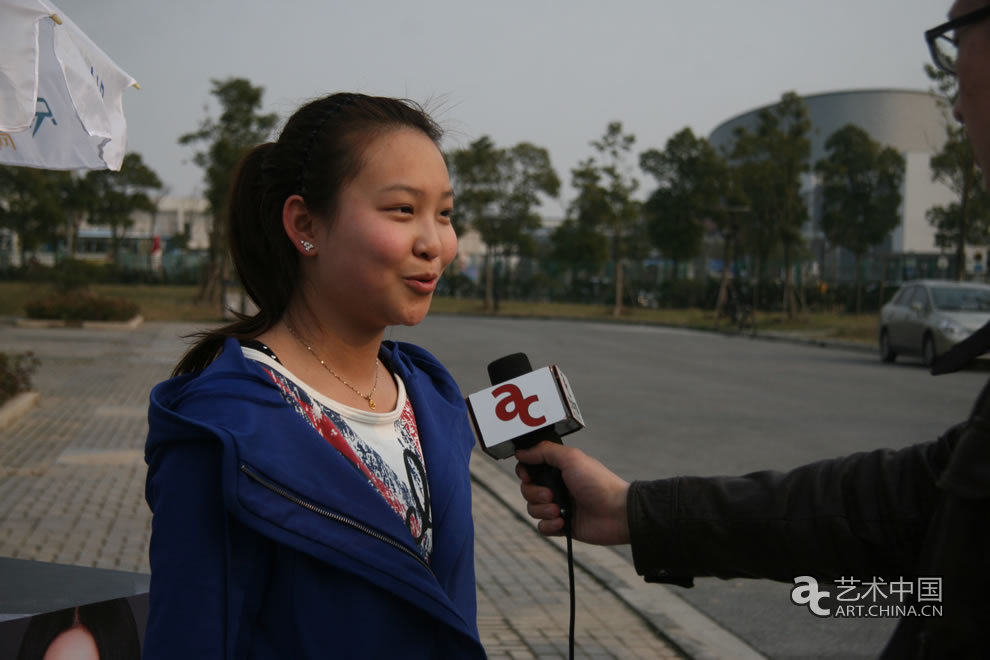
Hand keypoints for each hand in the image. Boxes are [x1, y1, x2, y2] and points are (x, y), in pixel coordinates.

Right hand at [515, 442, 629, 545]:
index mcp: (558, 469)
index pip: (529, 469)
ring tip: (559, 510)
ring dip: (543, 510)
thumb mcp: (571, 458)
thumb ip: (544, 451)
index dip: (524, 473)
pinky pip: (542, 527)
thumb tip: (521, 451)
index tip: (528, 476)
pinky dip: (549, 525)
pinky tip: (563, 522)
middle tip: (551, 495)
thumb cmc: (597, 483)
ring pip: (532, 509)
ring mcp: (559, 506)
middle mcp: (556, 486)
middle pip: (527, 490)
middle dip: (535, 494)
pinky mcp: (562, 525)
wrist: (616, 513)